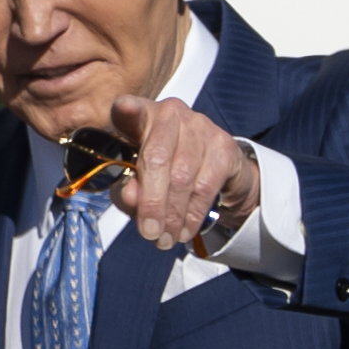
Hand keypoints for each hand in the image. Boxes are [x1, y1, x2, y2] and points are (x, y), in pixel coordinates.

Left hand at [106, 95, 256, 251]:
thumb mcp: (138, 185)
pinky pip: (205, 186)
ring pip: (182, 177)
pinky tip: (185, 230)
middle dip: (152, 203)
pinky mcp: (223, 144)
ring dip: (173, 216)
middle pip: (158, 158)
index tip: (124, 108)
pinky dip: (193, 214)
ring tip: (165, 239)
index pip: (131, 111)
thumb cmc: (164, 175)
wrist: (216, 173)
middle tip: (149, 233)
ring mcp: (200, 126)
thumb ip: (128, 191)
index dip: (128, 110)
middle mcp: (171, 113)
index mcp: (142, 117)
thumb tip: (132, 197)